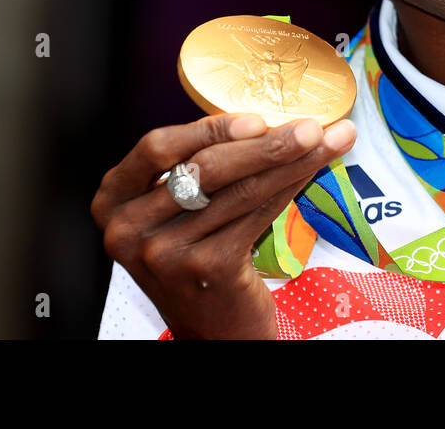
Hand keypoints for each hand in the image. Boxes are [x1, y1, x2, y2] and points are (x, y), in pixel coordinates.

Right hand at [91, 113, 355, 338]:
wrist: (211, 326)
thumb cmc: (195, 254)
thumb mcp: (173, 212)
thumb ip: (193, 168)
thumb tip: (261, 119)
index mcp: (113, 200)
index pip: (157, 148)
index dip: (209, 128)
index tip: (257, 118)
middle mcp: (130, 228)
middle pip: (206, 168)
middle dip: (267, 143)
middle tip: (312, 126)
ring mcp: (166, 252)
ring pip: (240, 190)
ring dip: (292, 162)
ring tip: (330, 141)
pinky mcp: (206, 269)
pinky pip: (258, 215)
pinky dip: (290, 188)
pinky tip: (313, 172)